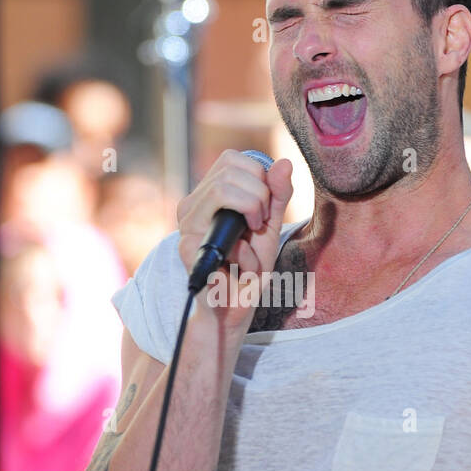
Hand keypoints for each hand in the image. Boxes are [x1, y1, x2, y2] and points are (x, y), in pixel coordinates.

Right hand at [175, 150, 293, 334]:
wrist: (234, 310)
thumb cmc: (248, 269)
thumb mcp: (269, 226)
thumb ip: (278, 195)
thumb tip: (284, 162)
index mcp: (207, 196)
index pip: (231, 159)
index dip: (258, 177)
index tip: (266, 208)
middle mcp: (191, 207)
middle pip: (229, 170)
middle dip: (259, 196)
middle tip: (260, 226)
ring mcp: (186, 227)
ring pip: (222, 190)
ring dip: (251, 216)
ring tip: (252, 245)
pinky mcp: (187, 250)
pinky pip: (225, 234)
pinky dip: (246, 254)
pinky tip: (243, 269)